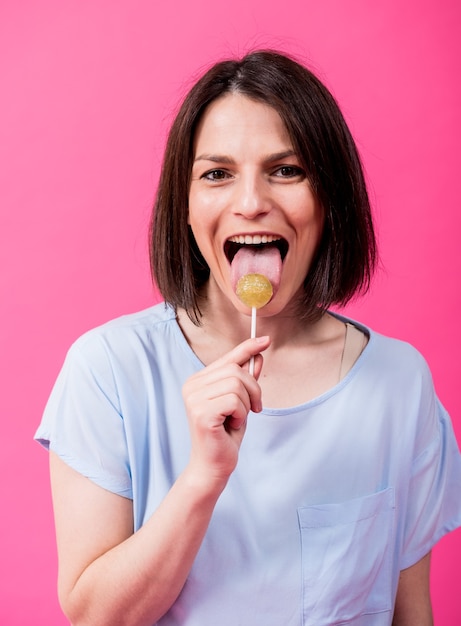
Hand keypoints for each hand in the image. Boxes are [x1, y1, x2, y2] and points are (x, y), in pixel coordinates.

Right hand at [182, 336, 269, 487]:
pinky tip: (231, 425)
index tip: (265, 340)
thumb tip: (258, 356)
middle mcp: (192, 386)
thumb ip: (246, 380)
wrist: (213, 465)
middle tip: (252, 409)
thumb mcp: (240, 402)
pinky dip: (241, 414)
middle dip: (253, 390)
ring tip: (236, 419)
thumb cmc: (225, 434)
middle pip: (236, 371)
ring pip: (237, 385)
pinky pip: (235, 401)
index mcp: (198, 381)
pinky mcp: (201, 412)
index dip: (247, 348)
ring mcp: (194, 398)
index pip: (227, 358)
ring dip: (246, 405)